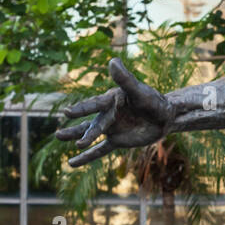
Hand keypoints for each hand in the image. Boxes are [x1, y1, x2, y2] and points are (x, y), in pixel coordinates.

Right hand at [57, 58, 172, 167]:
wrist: (165, 117)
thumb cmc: (154, 101)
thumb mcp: (140, 92)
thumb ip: (125, 79)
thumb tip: (113, 61)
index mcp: (112, 100)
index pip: (96, 105)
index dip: (82, 109)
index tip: (67, 112)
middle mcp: (108, 113)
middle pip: (91, 123)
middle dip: (76, 130)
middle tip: (58, 135)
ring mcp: (111, 128)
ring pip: (91, 134)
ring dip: (77, 137)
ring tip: (59, 137)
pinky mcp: (117, 141)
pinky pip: (100, 150)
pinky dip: (87, 157)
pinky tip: (72, 163)